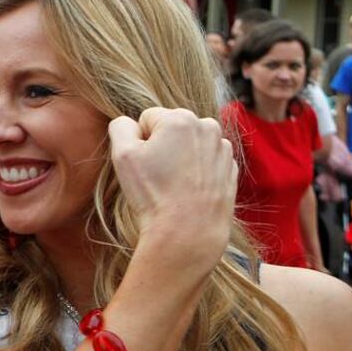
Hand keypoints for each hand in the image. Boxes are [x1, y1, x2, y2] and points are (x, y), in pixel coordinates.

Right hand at [109, 108, 236, 262]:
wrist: (187, 231)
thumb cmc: (153, 193)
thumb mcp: (122, 155)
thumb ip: (121, 126)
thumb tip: (130, 124)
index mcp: (180, 118)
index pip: (147, 118)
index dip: (139, 141)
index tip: (144, 163)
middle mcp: (207, 126)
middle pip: (171, 128)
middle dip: (162, 145)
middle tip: (157, 175)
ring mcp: (222, 148)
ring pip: (189, 144)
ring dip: (180, 157)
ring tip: (173, 184)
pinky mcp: (230, 168)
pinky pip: (206, 161)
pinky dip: (196, 171)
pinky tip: (188, 190)